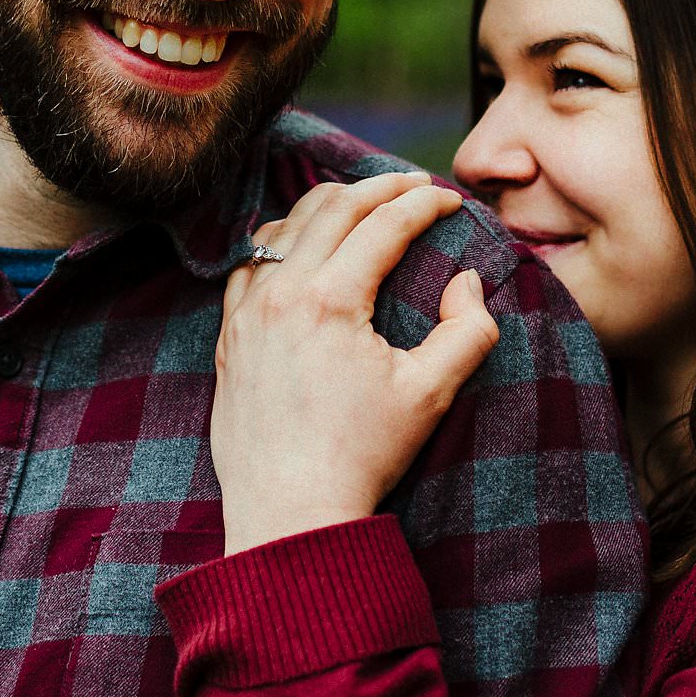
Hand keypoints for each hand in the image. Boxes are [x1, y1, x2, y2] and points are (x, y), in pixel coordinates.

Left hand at [211, 171, 501, 554]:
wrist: (289, 513)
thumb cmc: (362, 457)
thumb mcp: (430, 394)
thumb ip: (467, 330)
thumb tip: (465, 283)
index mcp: (331, 299)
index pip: (385, 224)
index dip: (423, 203)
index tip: (450, 201)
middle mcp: (281, 293)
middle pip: (334, 208)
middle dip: (380, 187)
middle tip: (413, 183)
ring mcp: (247, 312)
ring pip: (284, 226)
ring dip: (327, 204)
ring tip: (362, 201)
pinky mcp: (228, 335)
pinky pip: (249, 263)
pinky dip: (280, 239)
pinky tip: (300, 244)